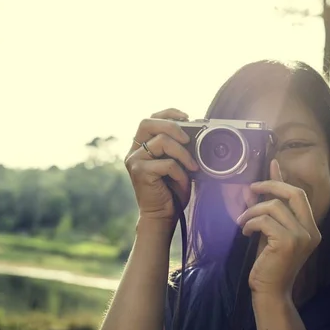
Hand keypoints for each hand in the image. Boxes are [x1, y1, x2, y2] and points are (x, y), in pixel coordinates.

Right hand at [124, 108, 198, 225]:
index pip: (150, 119)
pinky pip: (167, 163)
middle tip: (188, 139)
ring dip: (183, 153)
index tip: (187, 117)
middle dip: (172, 125)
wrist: (162, 216)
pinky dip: (180, 172)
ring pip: (161, 141)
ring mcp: (134, 161)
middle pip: (147, 122)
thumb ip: (178, 148)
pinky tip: (183, 181)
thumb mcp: (177, 164)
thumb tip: (195, 133)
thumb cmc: (171, 191)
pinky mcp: (139, 172)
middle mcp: (134, 152)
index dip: (168, 113)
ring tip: (192, 166)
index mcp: (141, 147)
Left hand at [236, 159, 321, 297]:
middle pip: (293, 193)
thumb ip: (268, 211)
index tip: (272, 164)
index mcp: (311, 228)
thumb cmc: (269, 264)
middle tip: (252, 188)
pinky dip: (250, 223)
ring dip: (252, 211)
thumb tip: (257, 187)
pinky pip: (264, 220)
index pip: (298, 195)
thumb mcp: (270, 232)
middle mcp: (311, 231)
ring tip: (243, 222)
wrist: (270, 292)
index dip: (283, 179)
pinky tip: (246, 232)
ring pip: (273, 206)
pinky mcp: (288, 242)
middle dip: (270, 185)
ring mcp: (302, 236)